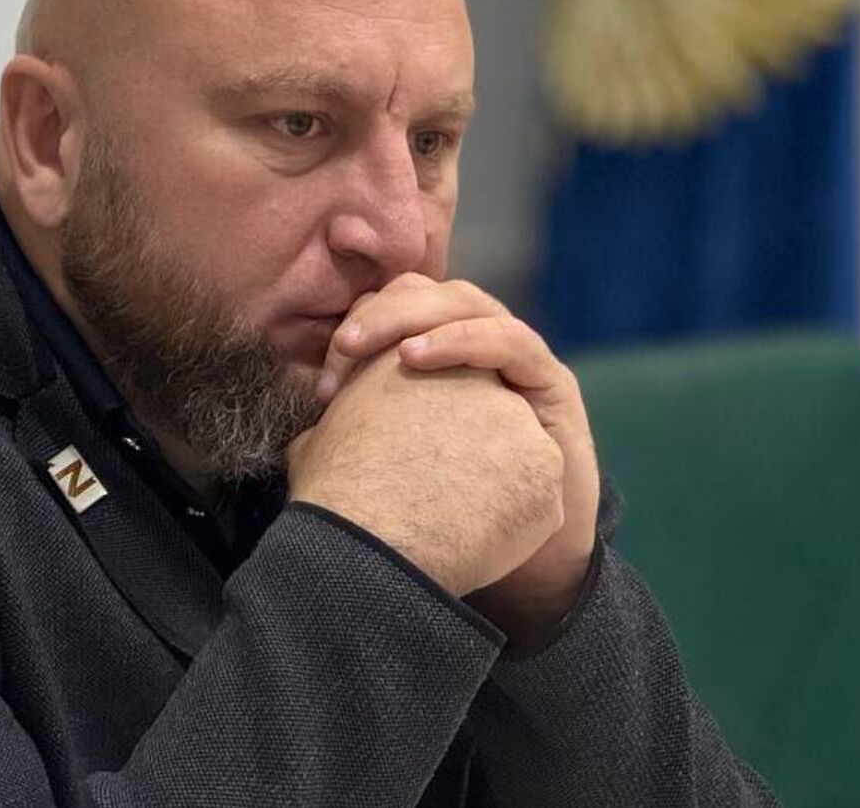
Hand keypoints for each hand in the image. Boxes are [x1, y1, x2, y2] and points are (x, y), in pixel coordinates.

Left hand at [316, 274, 598, 642]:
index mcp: (441, 358)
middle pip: (429, 295)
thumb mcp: (398, 469)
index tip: (324, 377)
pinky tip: (416, 358)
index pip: (398, 307)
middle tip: (344, 348)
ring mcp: (518, 361)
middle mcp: (480, 348)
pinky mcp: (552, 382)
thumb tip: (307, 429)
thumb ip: (363, 438)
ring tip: (370, 347)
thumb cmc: (455, 517)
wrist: (528, 564)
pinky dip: (462, 339)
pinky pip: (511, 339)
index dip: (360, 323)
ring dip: (414, 318)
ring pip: (466, 304)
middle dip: (381, 312)